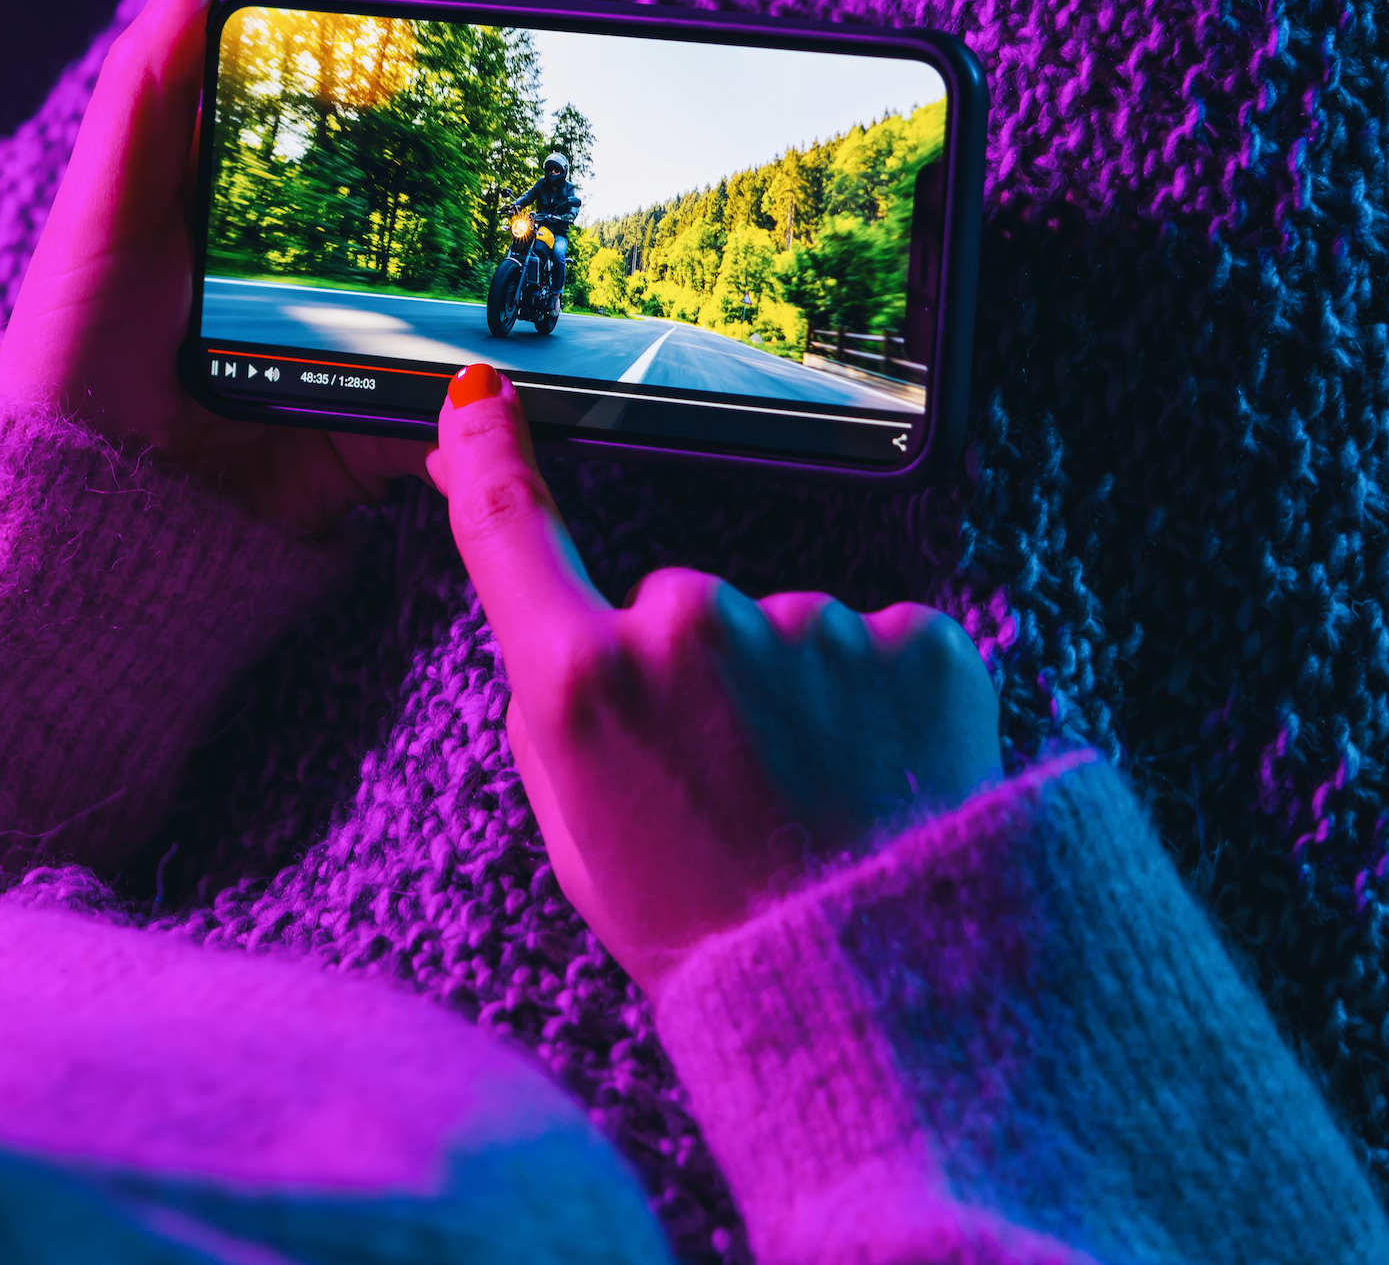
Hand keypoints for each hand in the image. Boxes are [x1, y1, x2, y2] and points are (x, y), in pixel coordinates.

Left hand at [0, 0, 561, 534]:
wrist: (84, 515)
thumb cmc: (72, 351)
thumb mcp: (105, 209)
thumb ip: (149, 85)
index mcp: (247, 180)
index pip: (359, 78)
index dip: (439, 22)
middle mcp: (314, 247)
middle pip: (435, 164)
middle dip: (518, 121)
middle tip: (594, 68)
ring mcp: (357, 330)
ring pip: (469, 275)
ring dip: (535, 247)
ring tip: (598, 200)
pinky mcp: (377, 421)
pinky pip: (463, 400)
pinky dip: (508, 387)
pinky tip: (557, 353)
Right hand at [425, 363, 1001, 988]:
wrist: (877, 991)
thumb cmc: (710, 929)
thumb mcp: (577, 839)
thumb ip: (551, 720)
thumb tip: (551, 637)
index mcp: (586, 683)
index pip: (512, 529)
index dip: (484, 452)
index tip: (475, 397)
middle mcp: (690, 627)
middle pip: (674, 610)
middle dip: (694, 676)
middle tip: (728, 788)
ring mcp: (808, 625)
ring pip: (781, 635)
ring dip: (792, 699)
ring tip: (813, 802)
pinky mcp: (912, 639)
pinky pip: (873, 647)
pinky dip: (875, 704)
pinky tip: (875, 779)